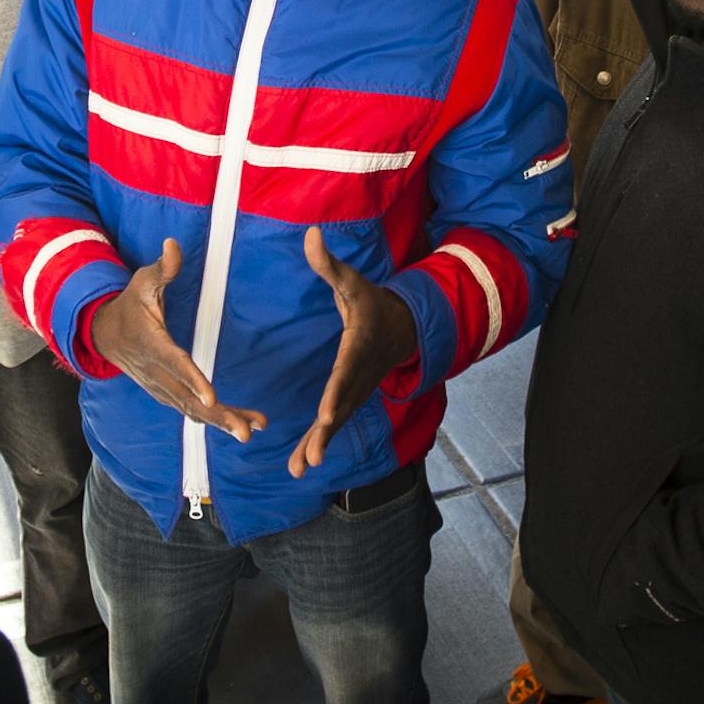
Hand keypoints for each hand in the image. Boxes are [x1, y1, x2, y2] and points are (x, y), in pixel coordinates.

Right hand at [89, 239, 268, 442]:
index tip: (211, 397)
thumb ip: (162, 268)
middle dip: (217, 416)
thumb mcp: (141, 281)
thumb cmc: (129, 303)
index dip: (193, 380)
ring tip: (252, 431)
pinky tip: (244, 425)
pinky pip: (192, 411)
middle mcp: (155, 372)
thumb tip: (173, 243)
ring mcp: (160, 387)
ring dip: (222, 422)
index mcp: (151, 344)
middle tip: (245, 432)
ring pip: (192, 410)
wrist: (103, 333)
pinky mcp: (166, 394)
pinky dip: (216, 420)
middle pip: (188, 398)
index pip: (174, 363)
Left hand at [292, 227, 418, 478]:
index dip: (336, 394)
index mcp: (358, 349)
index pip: (345, 374)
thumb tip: (310, 234)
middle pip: (341, 407)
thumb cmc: (372, 302)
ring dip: (318, 445)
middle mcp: (359, 377)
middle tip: (311, 457)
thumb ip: (329, 264)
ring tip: (300, 469)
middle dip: (325, 432)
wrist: (403, 328)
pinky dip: (318, 443)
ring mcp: (356, 392)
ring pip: (337, 422)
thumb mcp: (352, 282)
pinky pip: (333, 424)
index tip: (325, 414)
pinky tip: (300, 465)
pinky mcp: (350, 400)